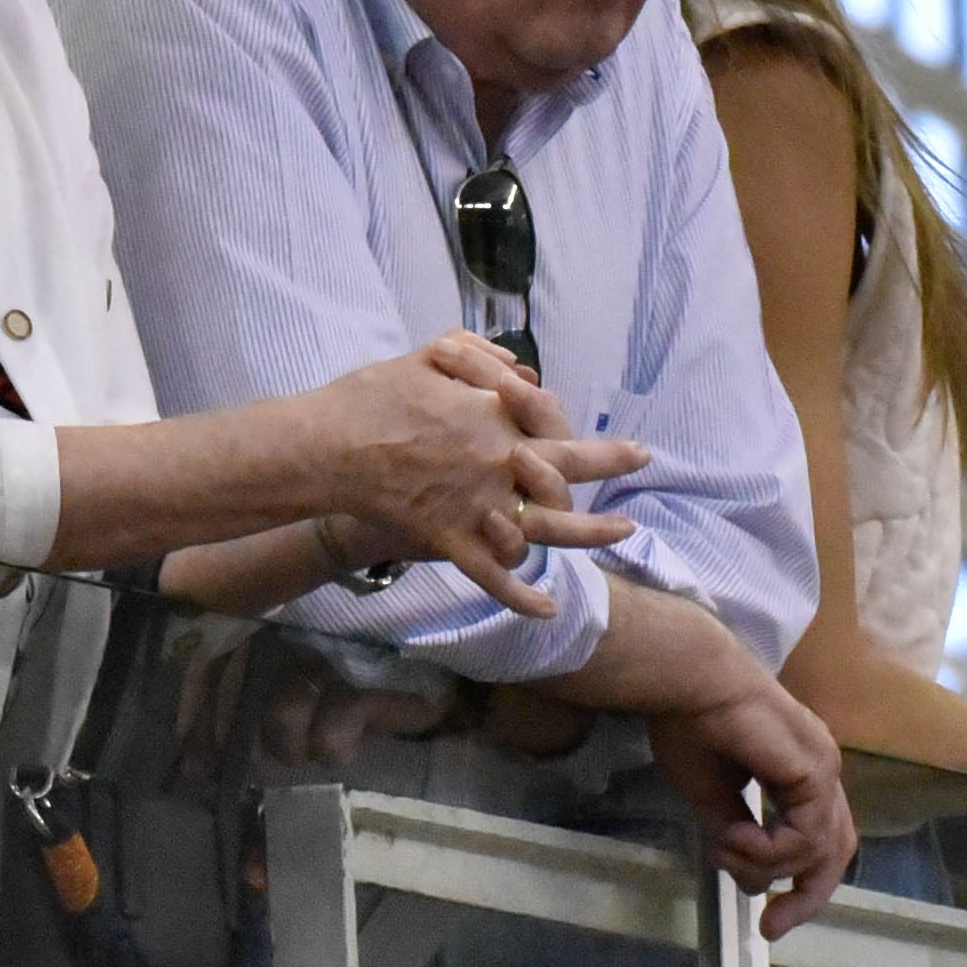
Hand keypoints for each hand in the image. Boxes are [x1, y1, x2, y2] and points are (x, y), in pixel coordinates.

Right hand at [301, 339, 646, 614]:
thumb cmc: (369, 397)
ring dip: (591, 532)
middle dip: (609, 459)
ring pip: (546, 527)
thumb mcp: (424, 358)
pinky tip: (547, 609)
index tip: (585, 404)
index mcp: (491, 416)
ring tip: (625, 529)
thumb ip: (475, 357)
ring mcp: (477, 507)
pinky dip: (520, 596)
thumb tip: (519, 366)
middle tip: (639, 456)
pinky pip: (493, 575)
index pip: (550, 416)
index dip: (571, 413)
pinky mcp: (451, 541)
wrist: (326, 447)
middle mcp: (496, 463)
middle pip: (566, 469)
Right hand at [649, 676, 858, 936]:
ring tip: (724, 848)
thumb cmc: (691, 726)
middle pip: (835, 851)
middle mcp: (821, 770)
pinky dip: (771, 850)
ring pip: (819, 849)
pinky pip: (806, 835)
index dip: (799, 884)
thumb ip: (734, 838)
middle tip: (770, 928)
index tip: (765, 919)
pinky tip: (736, 837)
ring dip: (769, 865)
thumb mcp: (710, 798)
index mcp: (801, 772)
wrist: (686, 682)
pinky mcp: (814, 771)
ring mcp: (823, 769)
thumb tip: (751, 883)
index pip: (819, 839)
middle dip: (806, 896)